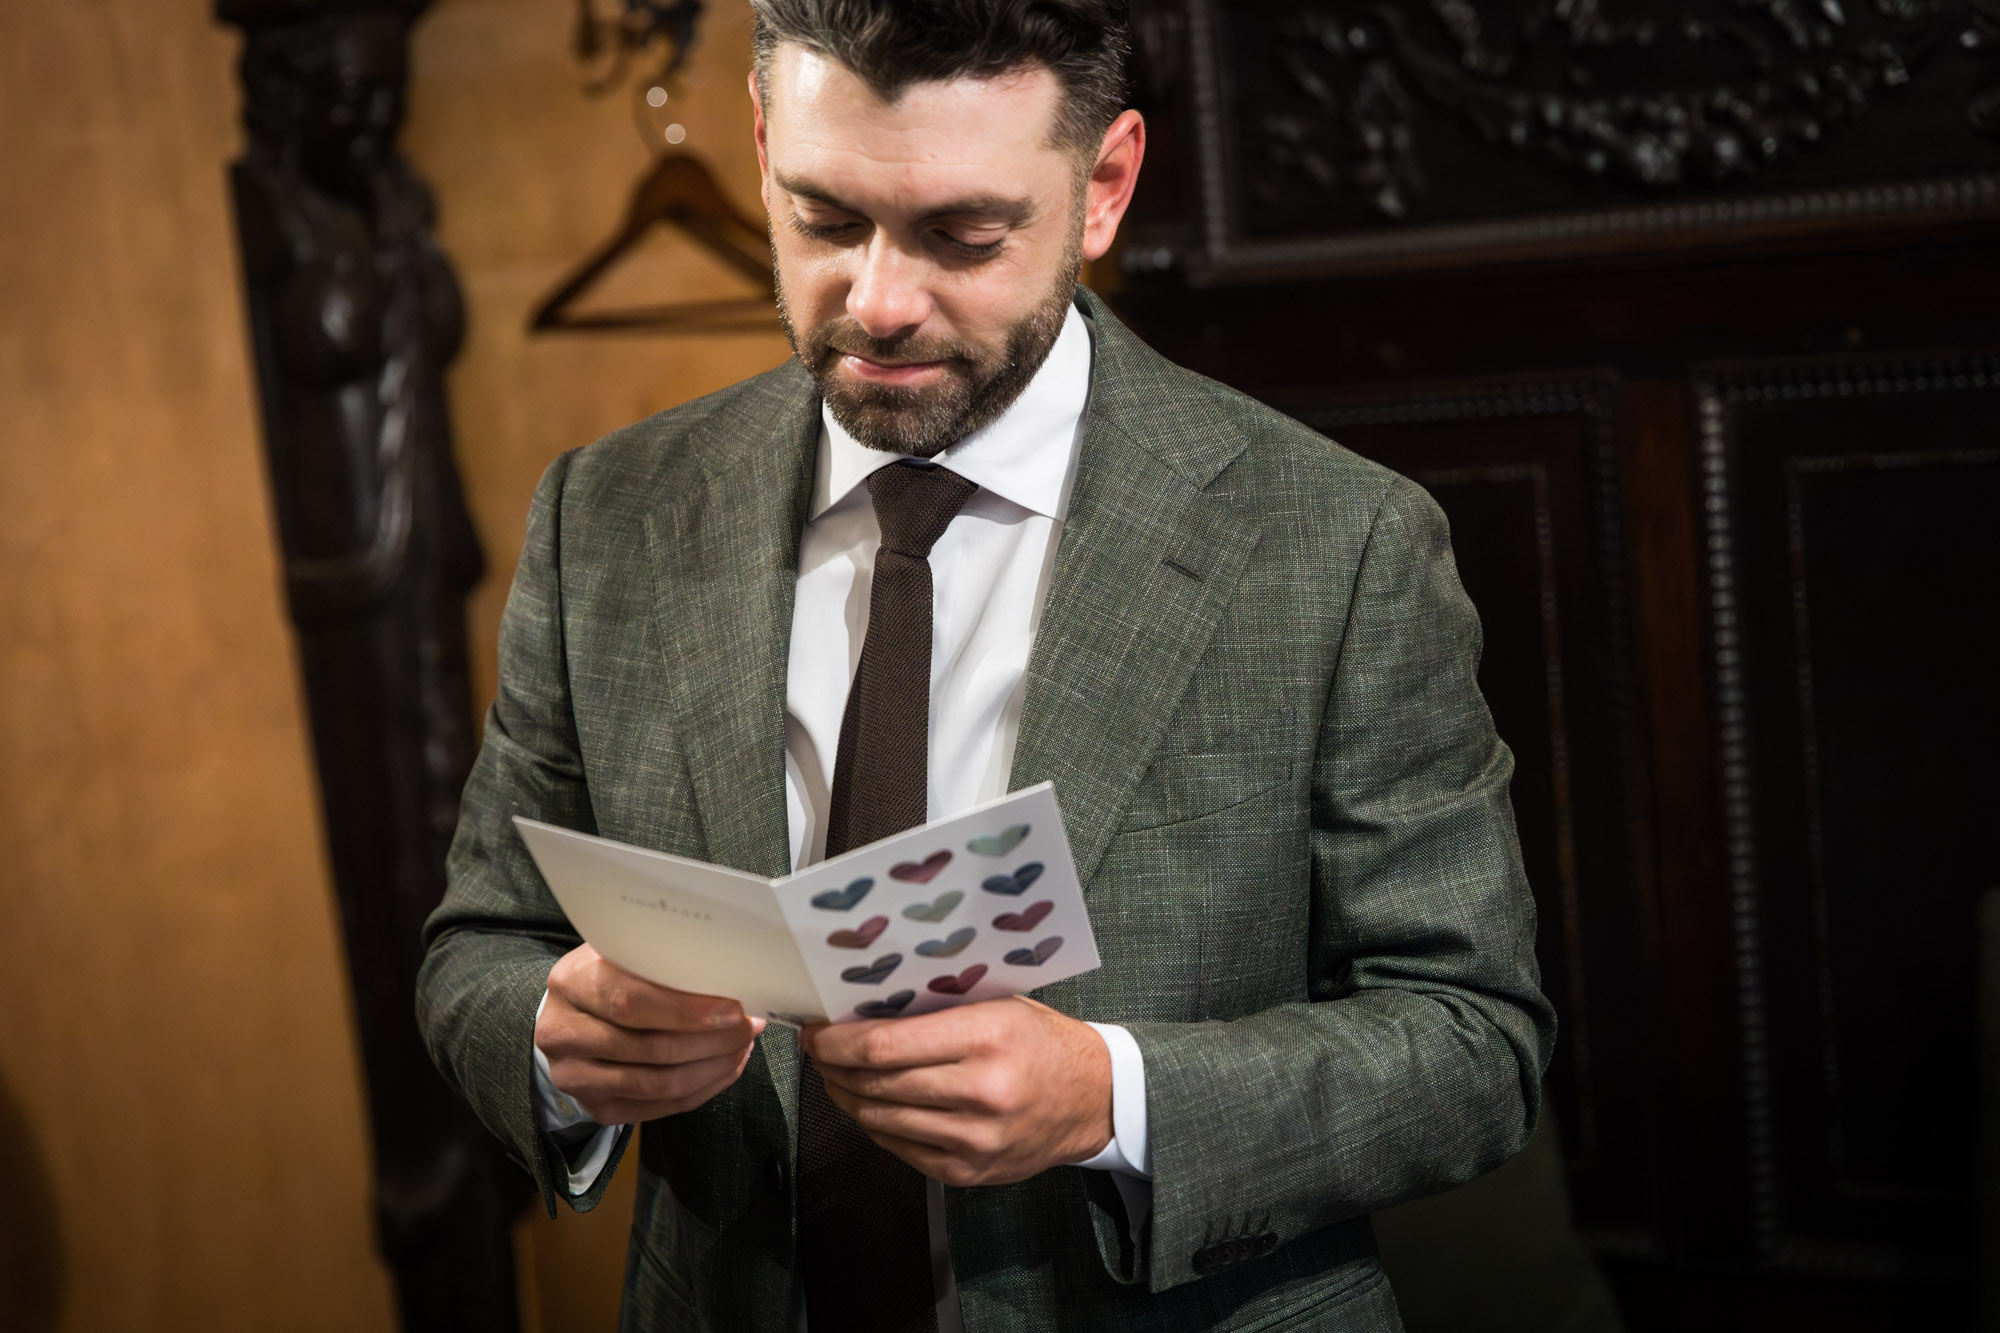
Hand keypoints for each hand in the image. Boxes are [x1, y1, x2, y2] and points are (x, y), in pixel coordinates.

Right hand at [537, 944, 764, 1124]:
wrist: (569, 1016)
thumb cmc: (607, 975)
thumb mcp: (623, 952)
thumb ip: (660, 960)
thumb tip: (727, 974)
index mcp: (571, 982)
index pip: (631, 1003)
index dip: (686, 1011)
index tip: (732, 1009)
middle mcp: (563, 1033)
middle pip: (649, 1048)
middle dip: (711, 1041)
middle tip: (748, 1027)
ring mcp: (575, 1077)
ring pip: (658, 1084)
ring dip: (713, 1067)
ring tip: (742, 1046)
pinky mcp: (596, 1108)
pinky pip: (660, 1107)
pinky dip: (702, 1089)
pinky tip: (724, 1068)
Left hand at [800, 997, 1111, 1186]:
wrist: (1093, 1098)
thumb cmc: (1042, 1042)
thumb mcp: (997, 1005)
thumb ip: (936, 1008)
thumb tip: (862, 1007)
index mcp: (985, 1037)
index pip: (884, 1045)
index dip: (837, 1041)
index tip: (818, 1031)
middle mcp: (980, 1091)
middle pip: (875, 1084)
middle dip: (834, 1067)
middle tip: (820, 1051)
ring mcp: (974, 1138)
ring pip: (880, 1120)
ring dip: (848, 1097)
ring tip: (839, 1077)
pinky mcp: (969, 1171)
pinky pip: (900, 1149)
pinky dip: (877, 1126)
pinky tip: (871, 1106)